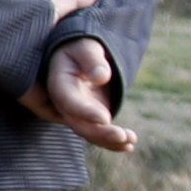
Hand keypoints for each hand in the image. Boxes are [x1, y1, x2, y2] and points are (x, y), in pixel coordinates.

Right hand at [22, 31, 131, 149]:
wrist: (76, 55)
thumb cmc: (80, 46)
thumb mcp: (85, 47)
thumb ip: (92, 60)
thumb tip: (102, 77)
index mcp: (59, 84)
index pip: (68, 101)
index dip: (84, 112)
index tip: (105, 118)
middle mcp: (64, 104)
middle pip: (78, 124)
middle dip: (101, 133)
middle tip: (122, 136)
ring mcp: (76, 112)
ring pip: (89, 132)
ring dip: (109, 140)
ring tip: (131, 140)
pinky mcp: (89, 117)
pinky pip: (98, 133)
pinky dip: (112, 141)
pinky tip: (130, 143)